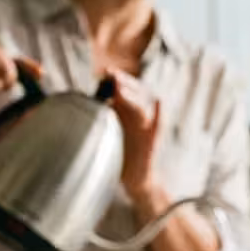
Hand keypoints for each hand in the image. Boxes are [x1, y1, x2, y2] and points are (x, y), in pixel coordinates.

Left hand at [105, 69, 161, 200]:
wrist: (135, 178)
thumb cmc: (119, 156)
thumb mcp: (107, 133)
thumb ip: (103, 115)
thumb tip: (90, 97)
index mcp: (127, 113)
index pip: (124, 90)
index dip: (116, 80)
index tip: (106, 72)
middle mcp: (138, 118)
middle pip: (134, 94)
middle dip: (124, 83)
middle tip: (113, 74)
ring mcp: (146, 128)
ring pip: (141, 107)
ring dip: (133, 95)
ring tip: (122, 88)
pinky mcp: (152, 140)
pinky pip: (158, 124)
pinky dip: (159, 113)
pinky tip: (158, 101)